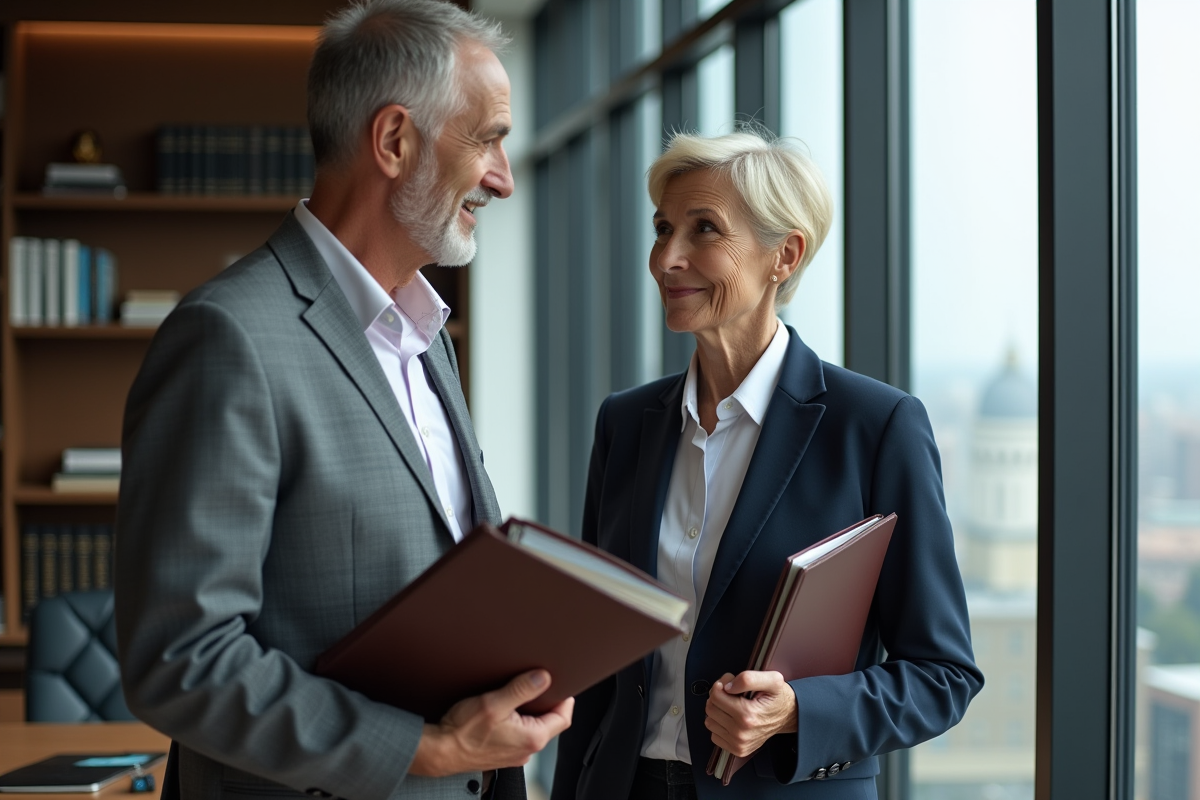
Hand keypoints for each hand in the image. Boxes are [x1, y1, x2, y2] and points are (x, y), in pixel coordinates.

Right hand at [409, 669, 573, 776]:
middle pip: (550, 722)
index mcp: (533, 738)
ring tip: (520, 696)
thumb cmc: (463, 732)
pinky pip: (520, 735)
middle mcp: (527, 750)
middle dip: (547, 703)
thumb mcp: (494, 703)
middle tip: (539, 684)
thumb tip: (544, 677)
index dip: (565, 698)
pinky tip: (505, 712)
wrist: (441, 751)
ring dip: (531, 712)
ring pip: (534, 728)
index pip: (563, 717)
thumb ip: (522, 689)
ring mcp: (516, 754)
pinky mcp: (504, 754)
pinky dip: (518, 722)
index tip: (562, 683)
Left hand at [705, 671, 797, 757]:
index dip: (722, 684)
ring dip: (718, 711)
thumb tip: (727, 687)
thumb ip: (748, 678)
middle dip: (718, 696)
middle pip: (710, 708)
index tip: (731, 684)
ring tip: (733, 706)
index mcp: (748, 715)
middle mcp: (742, 733)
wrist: (789, 716)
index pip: (715, 696)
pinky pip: (714, 735)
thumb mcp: (772, 679)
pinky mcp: (737, 750)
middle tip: (733, 694)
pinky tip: (733, 719)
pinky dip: (720, 725)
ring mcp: (739, 743)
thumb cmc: (779, 698)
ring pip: (710, 721)